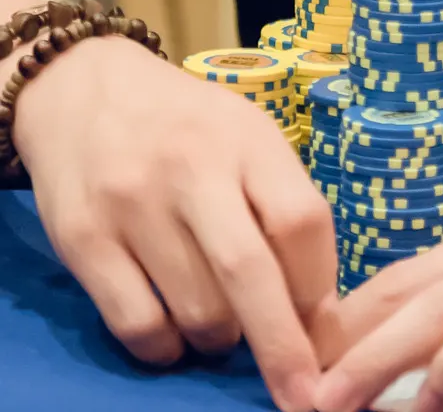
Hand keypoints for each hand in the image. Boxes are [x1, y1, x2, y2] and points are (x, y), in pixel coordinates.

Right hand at [14, 32, 337, 410]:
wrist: (86, 91)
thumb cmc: (188, 125)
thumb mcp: (247, 135)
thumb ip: (282, 205)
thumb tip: (320, 312)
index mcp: (248, 137)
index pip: (302, 220)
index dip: (321, 290)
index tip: (329, 335)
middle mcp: (192, 167)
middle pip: (251, 273)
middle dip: (283, 348)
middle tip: (305, 397)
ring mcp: (135, 203)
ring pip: (196, 310)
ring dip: (219, 339)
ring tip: (219, 323)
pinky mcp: (84, 240)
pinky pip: (138, 326)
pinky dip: (164, 350)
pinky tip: (173, 335)